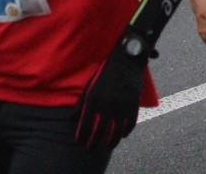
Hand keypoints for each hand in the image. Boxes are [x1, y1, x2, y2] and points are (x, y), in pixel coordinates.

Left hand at [75, 27, 150, 149]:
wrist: (128, 55)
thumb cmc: (106, 69)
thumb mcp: (90, 85)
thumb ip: (80, 103)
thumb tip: (70, 120)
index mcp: (93, 100)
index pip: (85, 126)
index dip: (82, 138)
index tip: (81, 144)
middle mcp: (107, 104)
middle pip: (100, 132)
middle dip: (95, 144)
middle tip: (92, 149)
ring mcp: (122, 104)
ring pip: (116, 131)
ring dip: (111, 141)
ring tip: (108, 146)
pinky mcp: (134, 102)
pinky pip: (131, 122)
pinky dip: (127, 131)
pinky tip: (123, 135)